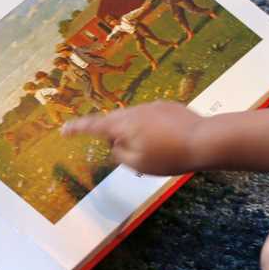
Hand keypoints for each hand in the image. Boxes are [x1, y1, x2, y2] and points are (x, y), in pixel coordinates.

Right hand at [60, 101, 202, 174]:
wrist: (204, 140)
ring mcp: (152, 106)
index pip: (92, 126)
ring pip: (134, 120)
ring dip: (136, 134)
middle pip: (114, 122)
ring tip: (155, 152)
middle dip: (114, 135)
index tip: (63, 130)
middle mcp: (134, 111)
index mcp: (122, 125)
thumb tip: (114, 145)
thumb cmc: (168, 156)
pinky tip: (167, 143)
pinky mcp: (168, 107)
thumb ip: (119, 154)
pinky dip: (152, 130)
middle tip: (126, 153)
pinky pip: (151, 118)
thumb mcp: (138, 163)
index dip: (76, 129)